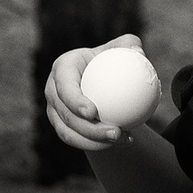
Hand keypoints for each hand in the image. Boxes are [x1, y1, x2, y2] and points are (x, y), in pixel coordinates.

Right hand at [44, 34, 145, 151]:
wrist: (101, 81)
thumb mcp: (123, 48)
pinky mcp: (62, 126)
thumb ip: (131, 46)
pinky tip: (123, 141)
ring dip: (93, 142)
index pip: (64, 86)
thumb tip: (139, 55)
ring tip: (120, 140)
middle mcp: (52, 90)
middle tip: (115, 132)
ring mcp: (54, 110)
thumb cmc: (113, 60)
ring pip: (68, 132)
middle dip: (88, 129)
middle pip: (65, 114)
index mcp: (62, 68)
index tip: (93, 112)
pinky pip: (76, 141)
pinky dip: (97, 145)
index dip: (74, 100)